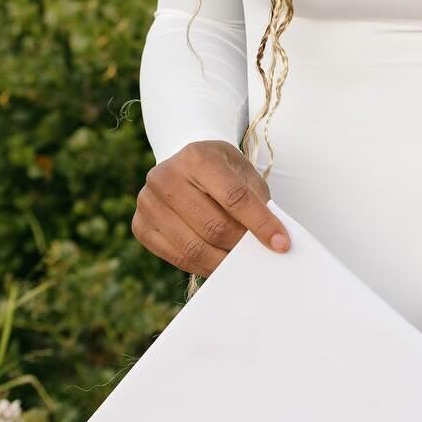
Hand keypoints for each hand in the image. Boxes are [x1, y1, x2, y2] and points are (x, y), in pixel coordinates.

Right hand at [132, 139, 290, 275]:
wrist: (185, 165)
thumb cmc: (220, 171)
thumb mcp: (243, 173)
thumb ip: (256, 202)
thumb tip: (272, 242)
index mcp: (197, 156)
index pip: (235, 197)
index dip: (261, 224)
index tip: (282, 244)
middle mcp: (166, 176)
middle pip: (213, 226)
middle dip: (240, 245)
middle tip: (259, 255)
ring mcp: (147, 201)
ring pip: (194, 247)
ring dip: (223, 260)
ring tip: (240, 262)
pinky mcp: (140, 225)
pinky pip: (176, 257)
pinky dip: (202, 266)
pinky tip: (217, 263)